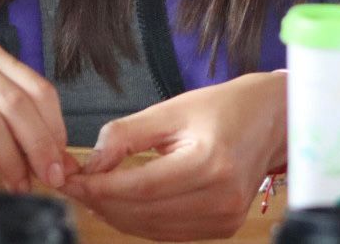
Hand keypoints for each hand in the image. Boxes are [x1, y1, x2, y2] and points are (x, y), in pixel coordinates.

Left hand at [62, 72, 285, 240]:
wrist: (270, 120)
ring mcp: (224, 219)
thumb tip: (91, 161)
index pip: (140, 187)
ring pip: (152, 228)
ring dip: (116, 214)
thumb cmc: (223, 107)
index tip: (69, 178)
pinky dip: (139, 220)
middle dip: (101, 201)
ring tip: (90, 192)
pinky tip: (119, 202)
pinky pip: (169, 232)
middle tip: (71, 184)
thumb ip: (128, 134)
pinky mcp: (223, 228)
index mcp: (209, 163)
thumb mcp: (172, 109)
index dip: (100, 187)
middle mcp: (220, 198)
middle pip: (144, 213)